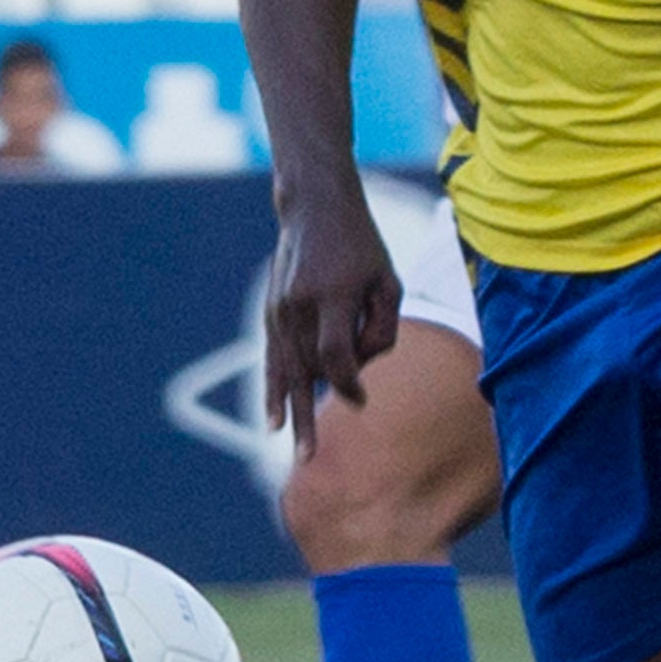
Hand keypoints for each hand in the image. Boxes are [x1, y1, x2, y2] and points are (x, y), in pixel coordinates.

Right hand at [261, 180, 397, 453]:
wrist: (315, 208)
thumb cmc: (362, 246)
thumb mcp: (387, 280)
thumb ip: (382, 327)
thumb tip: (362, 368)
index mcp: (333, 294)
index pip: (336, 354)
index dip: (347, 383)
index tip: (359, 400)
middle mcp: (301, 304)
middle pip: (309, 368)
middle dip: (320, 405)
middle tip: (317, 453)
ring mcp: (281, 309)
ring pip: (288, 370)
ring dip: (294, 413)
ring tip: (300, 453)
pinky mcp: (273, 313)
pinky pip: (273, 360)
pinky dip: (273, 391)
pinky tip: (273, 423)